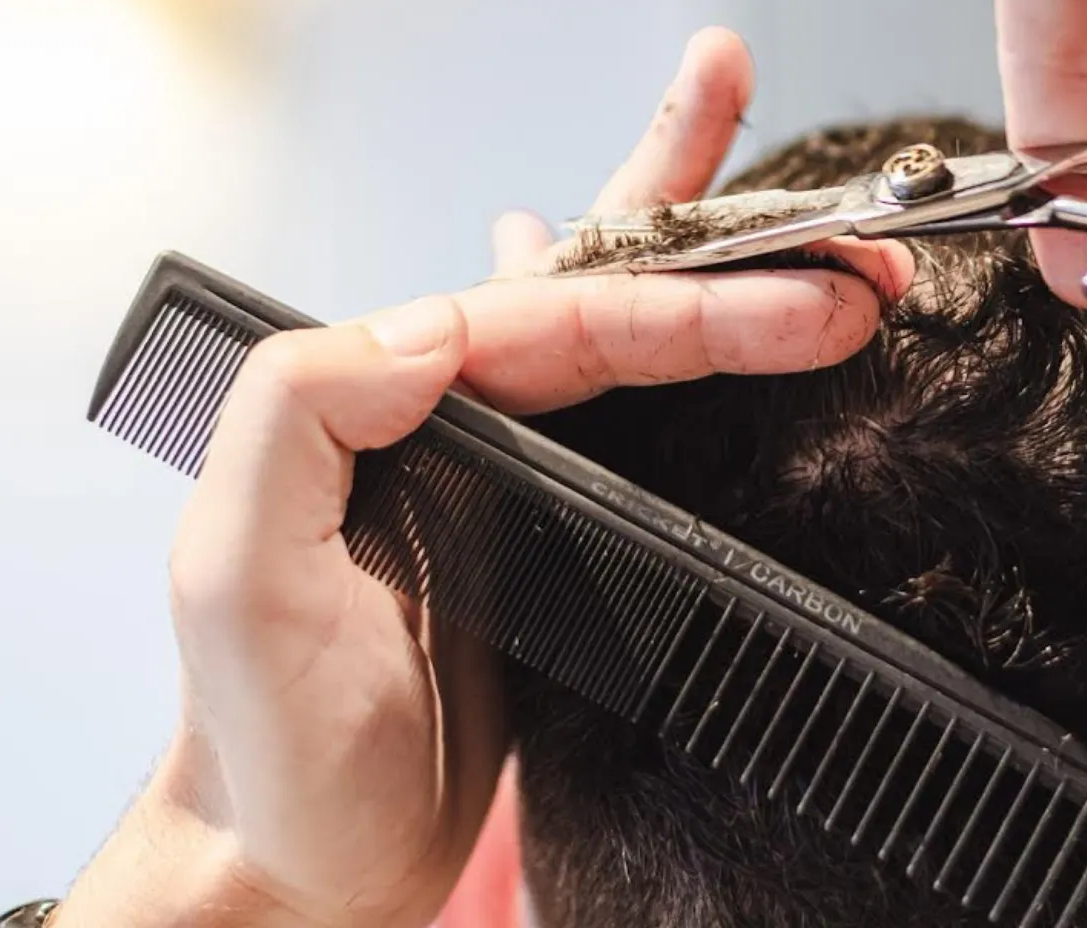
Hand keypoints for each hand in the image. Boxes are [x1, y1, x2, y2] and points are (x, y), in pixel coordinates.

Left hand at [63, 30, 910, 927]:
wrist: (307, 868)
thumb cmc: (267, 748)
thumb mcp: (235, 577)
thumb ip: (298, 419)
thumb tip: (431, 320)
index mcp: (390, 399)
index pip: (563, 318)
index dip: (696, 301)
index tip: (811, 302)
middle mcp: (455, 412)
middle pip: (607, 284)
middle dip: (730, 233)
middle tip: (851, 224)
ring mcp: (512, 468)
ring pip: (632, 337)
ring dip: (733, 276)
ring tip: (829, 237)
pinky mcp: (558, 533)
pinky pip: (639, 417)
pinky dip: (697, 357)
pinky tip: (723, 304)